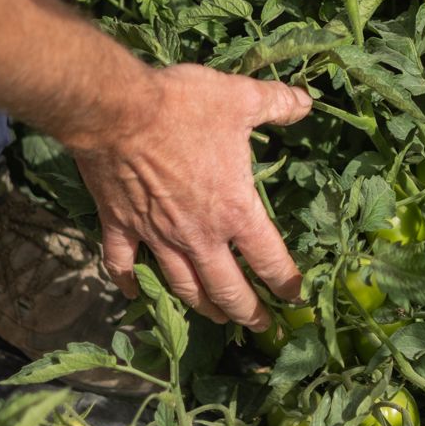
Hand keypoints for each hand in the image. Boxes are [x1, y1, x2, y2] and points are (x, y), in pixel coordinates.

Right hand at [71, 65, 311, 329]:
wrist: (117, 111)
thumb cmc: (184, 106)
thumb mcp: (241, 98)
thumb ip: (277, 103)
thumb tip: (307, 102)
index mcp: (235, 211)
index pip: (270, 261)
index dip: (287, 284)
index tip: (296, 297)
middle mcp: (198, 236)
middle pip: (227, 290)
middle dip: (247, 313)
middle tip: (261, 327)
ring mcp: (157, 236)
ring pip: (182, 286)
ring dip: (201, 307)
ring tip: (215, 317)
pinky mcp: (121, 227)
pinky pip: (124, 265)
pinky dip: (130, 283)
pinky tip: (134, 294)